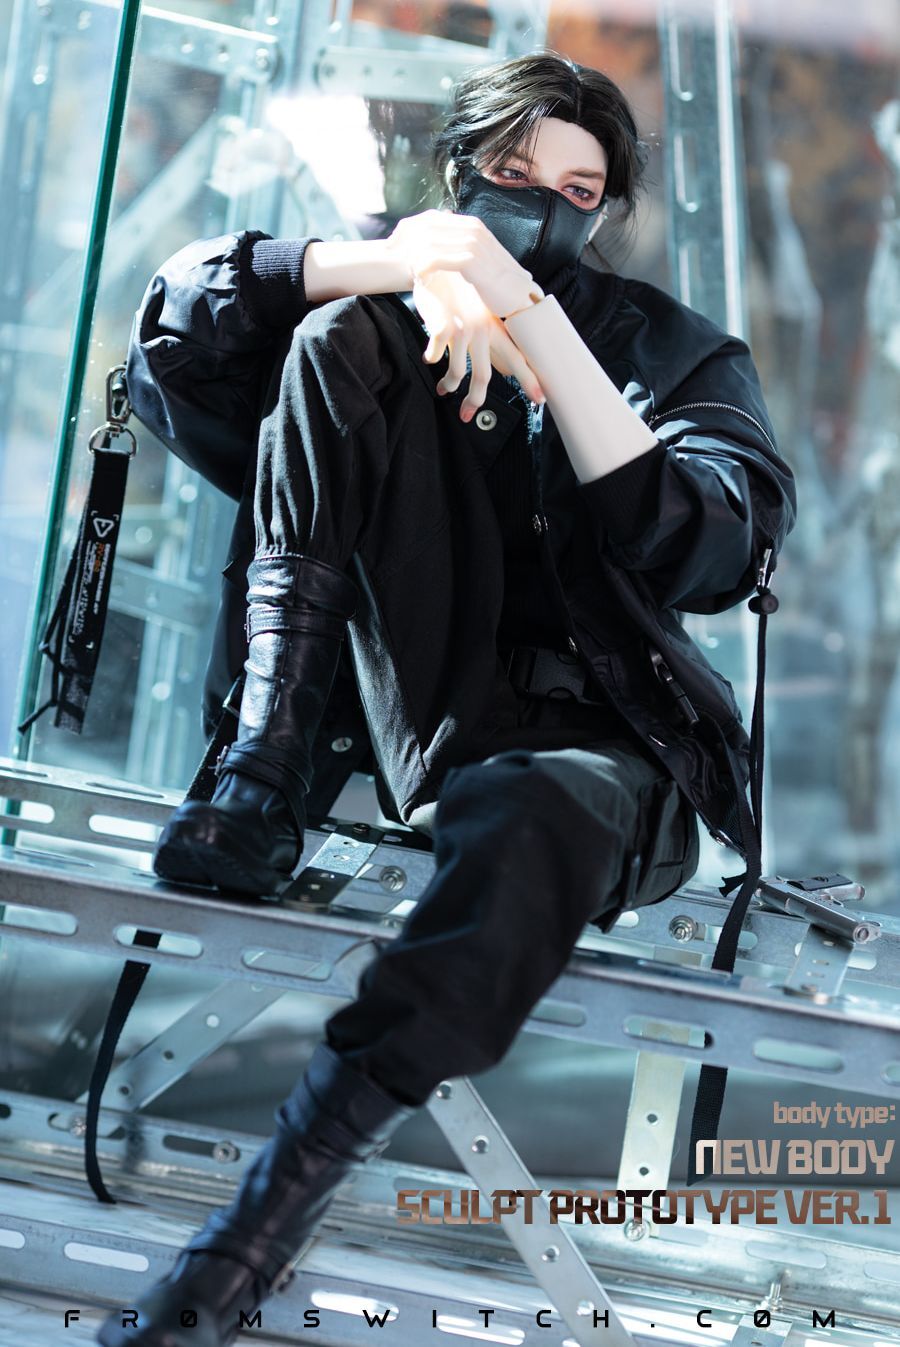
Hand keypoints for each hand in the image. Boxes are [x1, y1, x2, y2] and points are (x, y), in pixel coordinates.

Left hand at [386, 209, 543, 318]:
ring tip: (400, 265)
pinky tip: (416, 276)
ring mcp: (472, 243)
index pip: (432, 218)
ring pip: (429, 241)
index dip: (409, 228)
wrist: (519, 299)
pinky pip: (436, 259)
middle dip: (404, 238)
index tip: (394, 243)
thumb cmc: (497, 286)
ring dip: (411, 253)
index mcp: (472, 226)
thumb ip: (460, 251)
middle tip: (389, 251)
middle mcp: (472, 230)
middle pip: (427, 225)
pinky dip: (423, 266)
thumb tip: (440, 248)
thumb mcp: (478, 262)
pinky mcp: (470, 261)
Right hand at [413, 269, 544, 421]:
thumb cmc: (460, 289)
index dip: (530, 379)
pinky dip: (432, 361)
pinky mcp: (443, 327)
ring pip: (458, 372)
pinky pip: (436, 356)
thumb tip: (504, 366)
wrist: (436, 263)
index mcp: (497, 327)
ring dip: (448, 385)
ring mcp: (464, 329)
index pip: (518, 357)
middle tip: (469, 416)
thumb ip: (493, 334)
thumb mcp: (483, 309)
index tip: (540, 398)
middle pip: (485, 375)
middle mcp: (484, 330)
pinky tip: (429, 359)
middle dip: (477, 399)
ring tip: (443, 391)